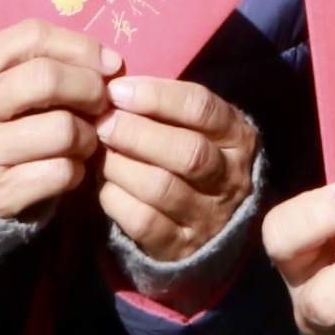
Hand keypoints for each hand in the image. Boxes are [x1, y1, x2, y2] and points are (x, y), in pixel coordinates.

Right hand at [0, 21, 118, 223]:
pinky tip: (68, 166)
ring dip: (88, 135)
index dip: (81, 46)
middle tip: (101, 103)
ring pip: (63, 129)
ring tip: (84, 139)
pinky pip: (61, 172)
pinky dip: (77, 170)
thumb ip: (37, 63)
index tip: (109, 63)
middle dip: (90, 88)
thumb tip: (109, 63)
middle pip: (47, 79)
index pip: (32, 36)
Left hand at [95, 73, 260, 263]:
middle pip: (186, 152)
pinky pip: (144, 221)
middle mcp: (231, 177)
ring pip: (161, 188)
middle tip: (102, 122)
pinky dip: (116, 199)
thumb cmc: (189, 155)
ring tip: (98, 151)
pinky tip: (103, 184)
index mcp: (237, 136)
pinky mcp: (182, 248)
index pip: (201, 108)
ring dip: (120, 166)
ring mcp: (209, 217)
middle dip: (136, 133)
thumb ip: (164, 107)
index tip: (117, 91)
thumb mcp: (194, 127)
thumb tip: (111, 86)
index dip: (156, 96)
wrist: (209, 224)